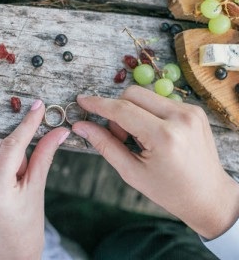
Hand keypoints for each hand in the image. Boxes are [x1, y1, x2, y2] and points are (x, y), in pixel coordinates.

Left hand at [0, 100, 69, 259]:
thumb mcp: (37, 189)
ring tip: (8, 182)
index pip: (12, 146)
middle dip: (11, 149)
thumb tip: (60, 132)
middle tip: (20, 172)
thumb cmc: (27, 226)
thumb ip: (45, 155)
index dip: (27, 124)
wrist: (7, 255)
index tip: (38, 107)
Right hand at [72, 86, 238, 239]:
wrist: (209, 196)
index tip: (82, 100)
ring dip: (133, 111)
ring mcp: (190, 111)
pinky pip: (159, 101)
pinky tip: (153, 133)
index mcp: (164, 136)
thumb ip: (105, 145)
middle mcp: (180, 117)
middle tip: (120, 135)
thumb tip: (81, 127)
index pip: (122, 110)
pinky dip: (148, 113)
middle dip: (118, 110)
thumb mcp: (132, 172)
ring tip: (139, 137)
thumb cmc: (169, 191)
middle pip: (133, 94)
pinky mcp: (194, 110)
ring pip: (146, 96)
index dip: (98, 104)